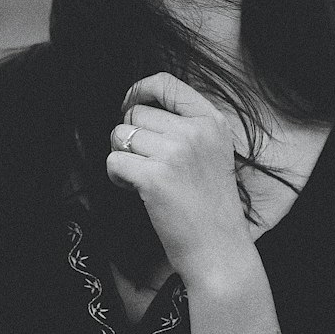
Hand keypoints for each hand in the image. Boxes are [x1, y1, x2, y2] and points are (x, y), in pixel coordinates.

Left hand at [106, 73, 255, 286]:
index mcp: (212, 121)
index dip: (139, 89)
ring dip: (123, 156)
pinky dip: (117, 176)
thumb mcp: (214, 152)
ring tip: (141, 178)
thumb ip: (186, 126)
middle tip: (145, 163)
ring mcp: (176, 152)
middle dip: (131, 136)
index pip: (166, 82)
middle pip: (137, 112)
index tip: (129, 104)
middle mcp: (195, 131)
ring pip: (121, 135)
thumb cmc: (210, 206)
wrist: (220, 251)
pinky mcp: (155, 177)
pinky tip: (134, 190)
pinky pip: (114, 161)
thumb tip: (137, 106)